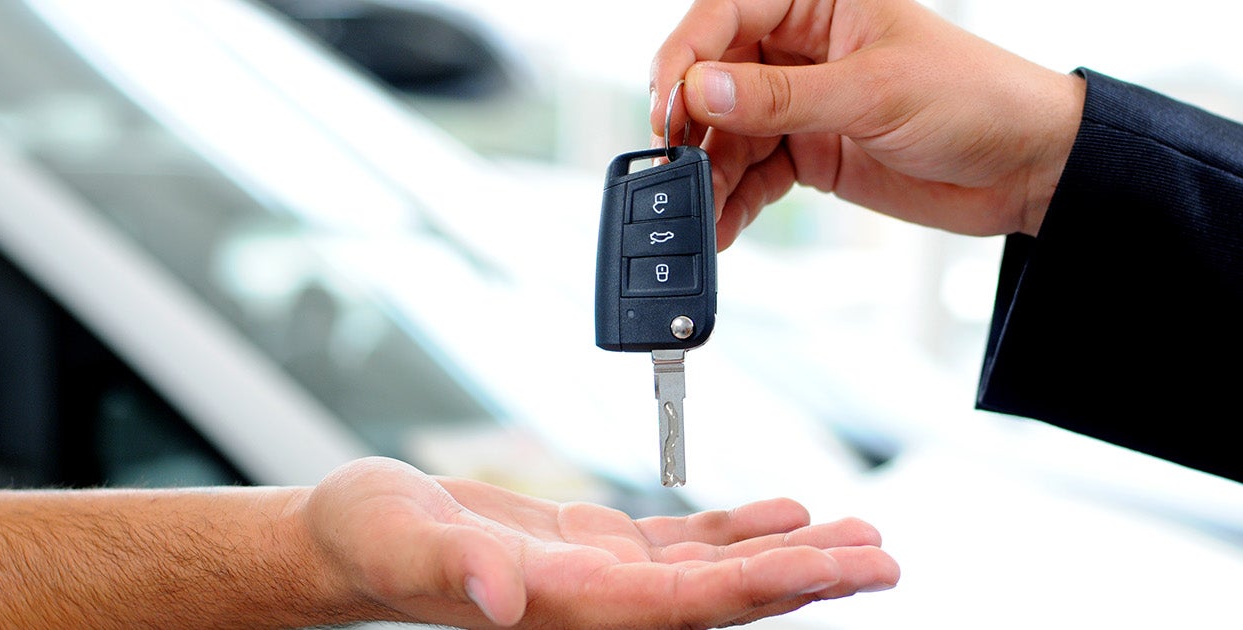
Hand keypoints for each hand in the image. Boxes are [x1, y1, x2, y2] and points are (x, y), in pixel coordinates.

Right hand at [300, 457, 898, 627]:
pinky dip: (739, 530)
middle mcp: (604, 605)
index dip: (770, 586)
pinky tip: (784, 512)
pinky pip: (687, 546)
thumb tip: (508, 601)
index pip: (692, 606)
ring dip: (790, 554)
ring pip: (719, 572)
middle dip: (810, 578)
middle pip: (728, 598)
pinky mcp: (599, 551)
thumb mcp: (405, 544)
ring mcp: (607, 581)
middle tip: (886, 556)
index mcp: (573, 608)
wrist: (356, 538)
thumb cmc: (372, 543)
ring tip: (859, 536)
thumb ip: (462, 571)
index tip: (840, 567)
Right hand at [650, 0, 1085, 248]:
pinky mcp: (812, 151)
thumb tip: (703, 91)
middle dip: (692, 123)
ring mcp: (804, 102)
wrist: (1028, 168)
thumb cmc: (975, 98)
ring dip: (709, 173)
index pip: (726, 13)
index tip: (669, 104)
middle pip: (715, 76)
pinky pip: (755, 173)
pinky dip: (735, 200)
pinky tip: (723, 225)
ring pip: (729, 132)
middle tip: (675, 165)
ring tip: (697, 210)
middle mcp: (802, 47)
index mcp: (818, 1)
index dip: (687, 56)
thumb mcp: (875, 92)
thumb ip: (784, 97)